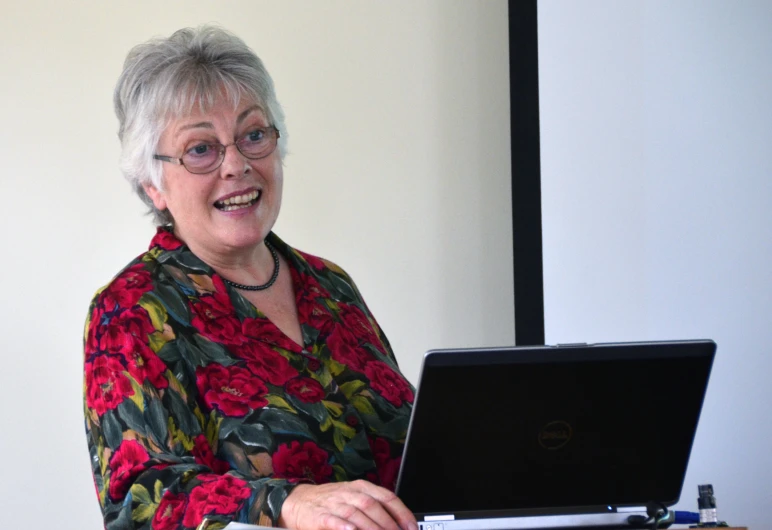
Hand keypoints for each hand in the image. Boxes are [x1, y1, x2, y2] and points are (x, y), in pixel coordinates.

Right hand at [278, 480, 417, 529]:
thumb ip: (375, 507)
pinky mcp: (319, 515)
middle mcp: (349, 493)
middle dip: (389, 524)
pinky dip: (343, 526)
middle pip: (373, 506)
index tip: (411, 528)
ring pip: (356, 514)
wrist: (299, 501)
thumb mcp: (355, 497)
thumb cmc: (333, 502)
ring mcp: (334, 503)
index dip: (402, 513)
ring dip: (371, 528)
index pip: (387, 497)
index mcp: (362, 487)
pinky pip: (333, 520)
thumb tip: (400, 523)